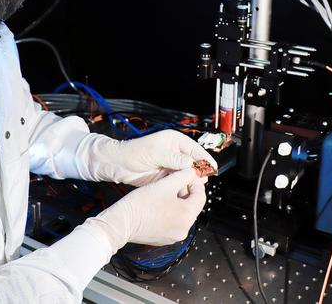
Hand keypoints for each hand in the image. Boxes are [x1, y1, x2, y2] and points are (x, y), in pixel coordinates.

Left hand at [83, 130, 217, 186]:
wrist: (118, 164)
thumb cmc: (133, 152)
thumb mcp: (154, 153)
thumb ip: (172, 158)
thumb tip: (189, 162)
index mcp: (173, 140)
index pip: (194, 149)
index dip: (204, 158)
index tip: (212, 167)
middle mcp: (174, 152)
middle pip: (192, 162)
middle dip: (199, 171)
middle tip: (204, 180)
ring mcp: (170, 164)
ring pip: (186, 173)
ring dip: (191, 180)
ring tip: (196, 188)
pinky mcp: (165, 176)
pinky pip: (178, 181)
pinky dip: (182, 185)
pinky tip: (186, 191)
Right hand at [83, 168, 205, 252]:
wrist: (121, 222)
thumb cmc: (141, 204)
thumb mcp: (164, 184)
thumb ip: (182, 175)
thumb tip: (191, 172)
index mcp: (187, 216)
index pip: (201, 195)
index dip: (194, 182)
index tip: (186, 175)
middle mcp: (184, 229)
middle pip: (192, 205)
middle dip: (185, 191)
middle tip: (174, 181)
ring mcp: (174, 236)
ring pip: (182, 213)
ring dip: (177, 201)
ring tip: (165, 191)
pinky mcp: (165, 239)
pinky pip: (173, 222)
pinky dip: (170, 212)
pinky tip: (159, 203)